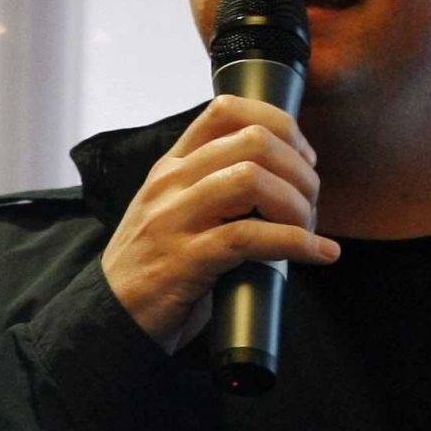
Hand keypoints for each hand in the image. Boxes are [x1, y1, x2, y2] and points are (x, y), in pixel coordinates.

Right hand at [99, 96, 337, 350]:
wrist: (111, 318)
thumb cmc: (154, 268)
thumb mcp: (173, 213)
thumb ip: (211, 189)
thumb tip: (282, 181)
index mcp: (171, 168)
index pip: (226, 111)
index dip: (279, 124)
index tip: (302, 157)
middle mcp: (171, 185)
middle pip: (252, 141)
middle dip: (299, 169)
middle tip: (311, 201)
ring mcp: (174, 220)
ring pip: (252, 180)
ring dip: (298, 204)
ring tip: (309, 228)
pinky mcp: (185, 259)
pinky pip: (252, 237)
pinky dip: (297, 243)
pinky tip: (318, 253)